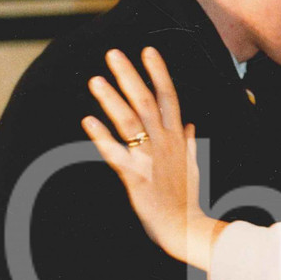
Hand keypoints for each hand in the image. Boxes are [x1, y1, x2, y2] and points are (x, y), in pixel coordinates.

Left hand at [82, 48, 220, 269]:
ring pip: (130, 122)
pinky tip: (87, 122)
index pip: (170, 97)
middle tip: (113, 54)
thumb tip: (189, 125)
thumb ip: (189, 143)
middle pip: (147, 102)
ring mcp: (150, 159)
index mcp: (177, 139)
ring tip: (95, 80)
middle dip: (130, 76)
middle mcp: (165, 143)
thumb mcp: (193, 166)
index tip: (148, 50)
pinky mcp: (136, 177)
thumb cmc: (187, 200)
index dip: (159, 72)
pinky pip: (116, 154)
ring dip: (112, 100)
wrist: (187, 229)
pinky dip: (102, 137)